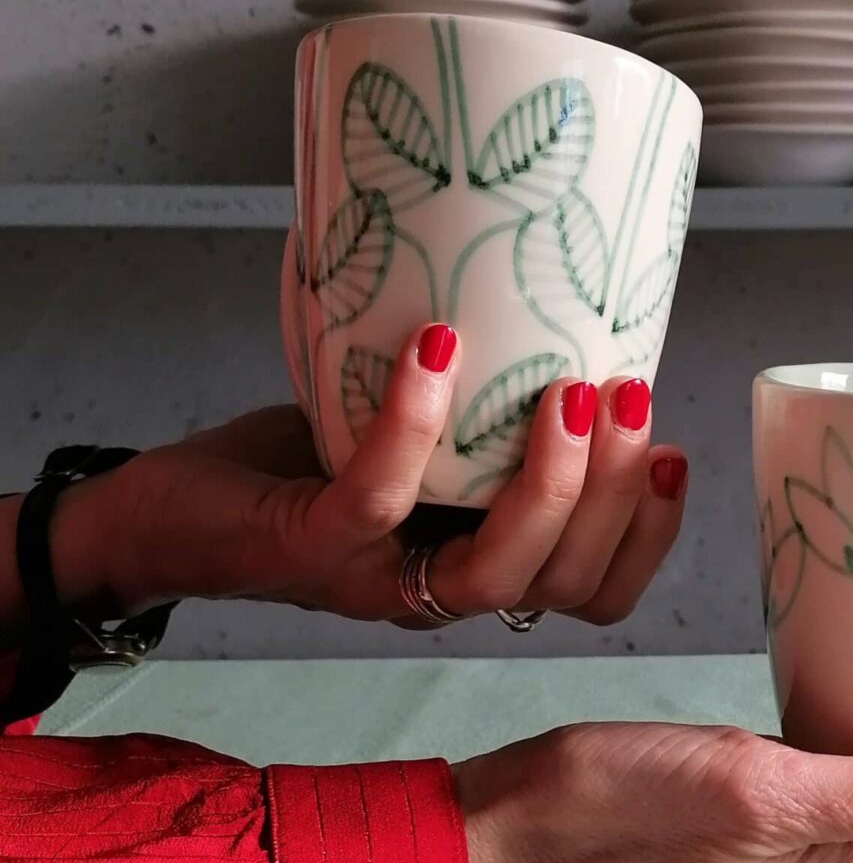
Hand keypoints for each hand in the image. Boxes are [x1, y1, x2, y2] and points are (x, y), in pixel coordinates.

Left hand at [51, 324, 686, 628]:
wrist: (166, 507)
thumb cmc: (297, 463)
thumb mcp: (416, 425)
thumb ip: (489, 393)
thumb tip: (561, 267)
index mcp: (481, 562)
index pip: (594, 594)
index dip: (647, 539)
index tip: (677, 455)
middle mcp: (439, 588)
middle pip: (564, 588)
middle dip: (615, 498)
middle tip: (626, 397)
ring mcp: (376, 578)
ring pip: (493, 576)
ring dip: (549, 487)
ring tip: (564, 393)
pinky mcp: (306, 548)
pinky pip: (377, 499)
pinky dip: (414, 424)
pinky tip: (436, 349)